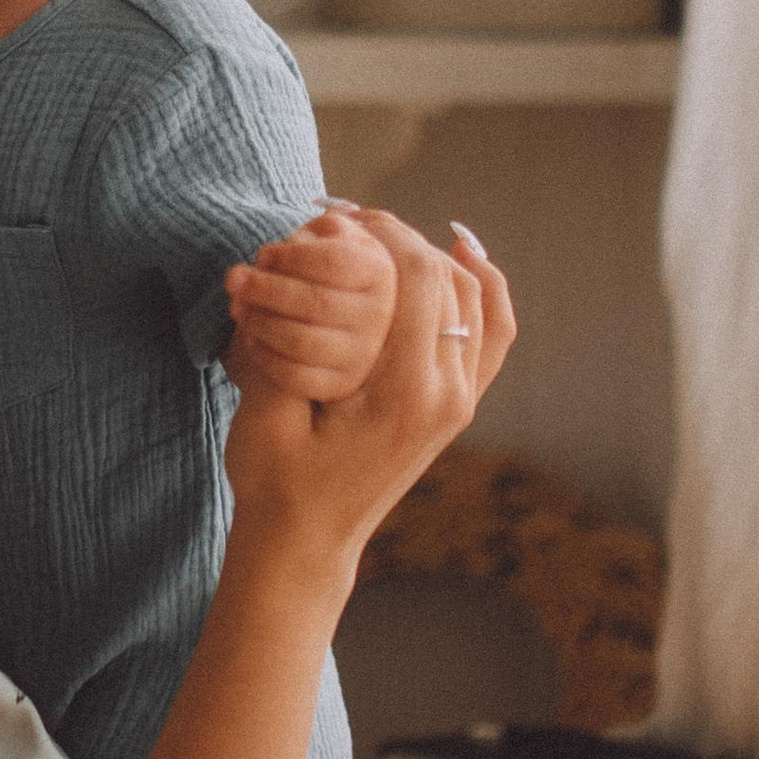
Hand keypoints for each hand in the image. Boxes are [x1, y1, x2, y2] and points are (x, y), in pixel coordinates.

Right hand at [222, 211, 513, 576]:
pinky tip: (461, 253)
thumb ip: (281, 340)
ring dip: (436, 255)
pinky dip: (484, 288)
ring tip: (389, 232)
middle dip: (402, 238)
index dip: (384, 232)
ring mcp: (460, 402)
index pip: (419, 280)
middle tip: (353, 217)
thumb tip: (272, 268)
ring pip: (477, 299)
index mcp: (405, 394)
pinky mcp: (456, 406)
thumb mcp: (266, 412)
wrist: (305, 544)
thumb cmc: (276, 483)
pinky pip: (491, 332)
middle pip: (450, 281)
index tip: (342, 213)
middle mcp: (448, 395)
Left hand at [224, 207, 396, 404]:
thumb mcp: (333, 238)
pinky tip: (250, 337)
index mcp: (377, 272)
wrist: (345, 314)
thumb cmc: (330, 268)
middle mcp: (378, 315)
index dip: (291, 258)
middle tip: (232, 279)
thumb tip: (296, 243)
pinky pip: (296, 376)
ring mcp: (362, 354)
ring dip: (259, 322)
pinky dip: (265, 356)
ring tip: (236, 306)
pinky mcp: (340, 384)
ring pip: (303, 341)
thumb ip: (320, 231)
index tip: (262, 255)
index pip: (334, 263)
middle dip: (265, 289)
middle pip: (316, 303)